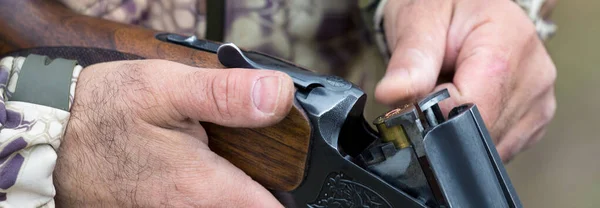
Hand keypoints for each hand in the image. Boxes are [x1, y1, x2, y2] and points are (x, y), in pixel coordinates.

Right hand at [53, 60, 293, 206]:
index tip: (302, 180)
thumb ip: (226, 95)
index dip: (293, 193)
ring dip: (235, 192)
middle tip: (264, 163)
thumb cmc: (105, 111)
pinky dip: (211, 193)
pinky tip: (197, 168)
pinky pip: (198, 207)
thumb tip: (279, 96)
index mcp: (202, 187)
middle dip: (263, 190)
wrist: (54, 136)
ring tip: (228, 163)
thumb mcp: (166, 89)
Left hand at [375, 0, 556, 161]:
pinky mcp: (534, 121)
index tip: (416, 95)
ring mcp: (539, 103)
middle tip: (433, 87)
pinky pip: (497, 146)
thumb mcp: (419, 21)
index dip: (433, 113)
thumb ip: (409, 62)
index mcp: (510, 46)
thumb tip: (391, 95)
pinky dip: (472, 133)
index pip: (469, 109)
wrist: (467, 8)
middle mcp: (534, 79)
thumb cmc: (443, 8)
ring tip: (451, 90)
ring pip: (487, 145)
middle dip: (444, 122)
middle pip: (479, 131)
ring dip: (457, 129)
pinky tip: (466, 103)